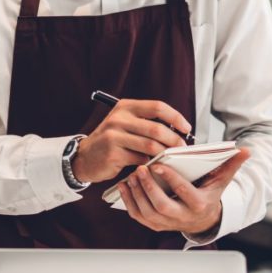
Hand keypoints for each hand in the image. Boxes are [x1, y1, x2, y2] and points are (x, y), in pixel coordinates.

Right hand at [71, 99, 191, 183]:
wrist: (85, 157)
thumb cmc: (112, 140)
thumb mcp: (126, 123)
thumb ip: (147, 123)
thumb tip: (178, 130)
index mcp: (126, 107)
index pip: (157, 107)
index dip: (176, 117)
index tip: (186, 128)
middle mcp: (119, 119)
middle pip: (156, 128)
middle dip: (174, 140)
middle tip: (182, 147)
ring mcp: (114, 136)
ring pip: (150, 145)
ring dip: (165, 153)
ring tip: (172, 157)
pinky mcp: (113, 154)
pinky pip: (141, 160)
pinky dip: (152, 163)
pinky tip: (156, 165)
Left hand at [115, 148, 250, 235]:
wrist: (203, 219)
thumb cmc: (210, 194)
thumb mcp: (221, 180)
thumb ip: (231, 164)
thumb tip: (246, 150)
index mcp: (198, 203)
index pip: (183, 192)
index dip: (170, 179)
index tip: (158, 164)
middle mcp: (182, 217)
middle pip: (161, 205)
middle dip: (148, 187)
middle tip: (140, 169)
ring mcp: (167, 223)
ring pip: (147, 212)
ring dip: (136, 194)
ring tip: (131, 175)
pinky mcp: (155, 225)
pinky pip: (139, 216)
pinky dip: (129, 202)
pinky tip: (124, 186)